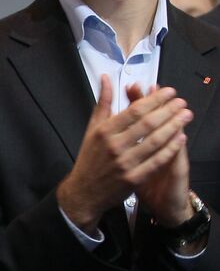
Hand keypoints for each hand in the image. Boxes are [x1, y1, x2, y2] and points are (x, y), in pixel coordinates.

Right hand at [57, 76, 190, 232]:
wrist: (83, 192)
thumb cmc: (90, 159)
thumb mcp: (92, 129)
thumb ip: (103, 102)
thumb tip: (106, 78)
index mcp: (104, 131)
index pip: (135, 110)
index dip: (156, 99)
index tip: (170, 92)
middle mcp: (114, 146)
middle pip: (148, 123)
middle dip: (169, 110)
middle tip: (182, 103)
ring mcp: (124, 163)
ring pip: (156, 141)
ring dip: (175, 126)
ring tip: (186, 116)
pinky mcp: (133, 179)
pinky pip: (157, 161)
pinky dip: (171, 148)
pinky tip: (180, 138)